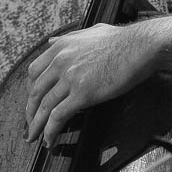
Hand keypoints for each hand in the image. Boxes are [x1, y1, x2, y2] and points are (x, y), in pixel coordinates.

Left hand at [26, 22, 158, 147]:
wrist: (141, 46)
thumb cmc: (122, 40)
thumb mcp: (90, 31)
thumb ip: (69, 37)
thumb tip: (51, 41)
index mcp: (61, 46)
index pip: (34, 71)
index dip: (30, 90)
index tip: (33, 101)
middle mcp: (60, 61)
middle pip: (35, 91)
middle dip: (30, 111)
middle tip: (30, 124)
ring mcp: (70, 77)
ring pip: (44, 106)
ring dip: (37, 125)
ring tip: (34, 138)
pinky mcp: (82, 93)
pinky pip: (58, 116)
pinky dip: (50, 131)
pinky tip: (50, 140)